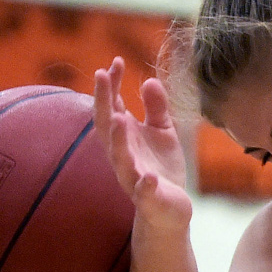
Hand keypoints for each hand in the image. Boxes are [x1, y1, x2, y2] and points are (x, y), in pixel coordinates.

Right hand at [93, 57, 191, 229]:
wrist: (169, 209)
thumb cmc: (161, 167)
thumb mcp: (162, 132)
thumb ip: (156, 107)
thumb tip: (149, 79)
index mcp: (124, 138)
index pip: (112, 107)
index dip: (111, 86)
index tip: (115, 62)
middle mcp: (122, 156)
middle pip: (107, 127)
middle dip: (103, 102)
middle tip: (102, 75)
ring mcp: (133, 177)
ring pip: (120, 159)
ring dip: (118, 140)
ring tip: (120, 119)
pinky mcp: (149, 198)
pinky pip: (144, 192)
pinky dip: (145, 185)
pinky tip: (149, 176)